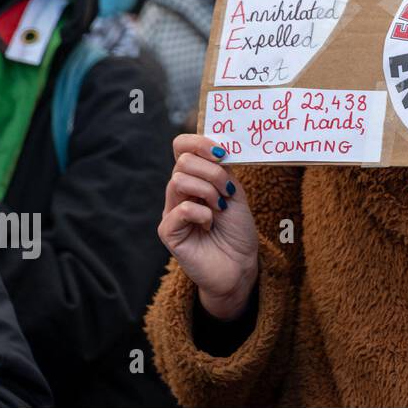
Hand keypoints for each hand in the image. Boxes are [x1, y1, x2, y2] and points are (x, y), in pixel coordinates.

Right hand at [157, 134, 258, 321]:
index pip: (181, 146)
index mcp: (194, 178)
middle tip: (228, 191)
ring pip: (179, 181)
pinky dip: (202, 213)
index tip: (222, 153)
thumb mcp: (235, 192)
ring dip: (209, 191)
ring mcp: (171, 211)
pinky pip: (181, 209)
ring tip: (220, 208)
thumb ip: (223, 170)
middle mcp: (178, 192)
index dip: (198, 142)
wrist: (240, 265)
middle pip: (182, 162)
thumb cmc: (237, 230)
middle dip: (212, 172)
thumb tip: (217, 146)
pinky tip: (210, 224)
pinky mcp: (168, 232)